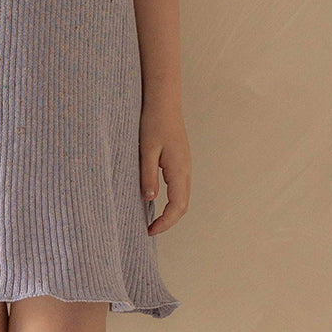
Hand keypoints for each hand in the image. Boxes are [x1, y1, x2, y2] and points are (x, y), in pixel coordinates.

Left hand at [138, 99, 190, 234]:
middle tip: (149, 228)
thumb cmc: (153, 122)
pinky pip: (180, 187)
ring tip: (151, 218)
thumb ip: (148, 176)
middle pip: (183, 206)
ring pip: (183, 197)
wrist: (164, 101)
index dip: (165, 222)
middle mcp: (186, 170)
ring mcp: (185, 165)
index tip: (149, 230)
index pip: (177, 206)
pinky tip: (155, 199)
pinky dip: (171, 199)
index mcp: (179, 170)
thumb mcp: (146, 150)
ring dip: (170, 211)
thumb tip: (149, 200)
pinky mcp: (181, 161)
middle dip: (168, 221)